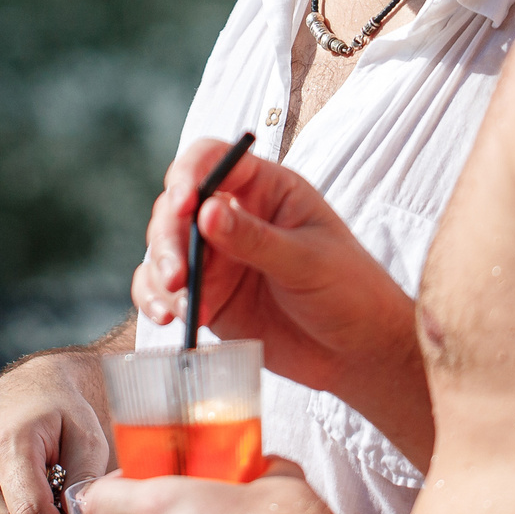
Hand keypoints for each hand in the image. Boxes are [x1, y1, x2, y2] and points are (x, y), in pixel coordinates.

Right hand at [133, 141, 423, 420]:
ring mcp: (217, 257)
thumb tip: (205, 211)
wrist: (359, 352)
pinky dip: (155, 299)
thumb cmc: (350, 292)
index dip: (189, 175)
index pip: (213, 161)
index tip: (183, 204)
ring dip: (162, 273)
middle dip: (169, 238)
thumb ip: (255, 238)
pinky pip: (164, 288)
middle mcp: (234, 216)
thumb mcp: (307, 262)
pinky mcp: (207, 294)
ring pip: (164, 248)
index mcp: (265, 189)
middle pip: (177, 207)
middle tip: (177, 275)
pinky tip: (168, 317)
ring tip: (182, 307)